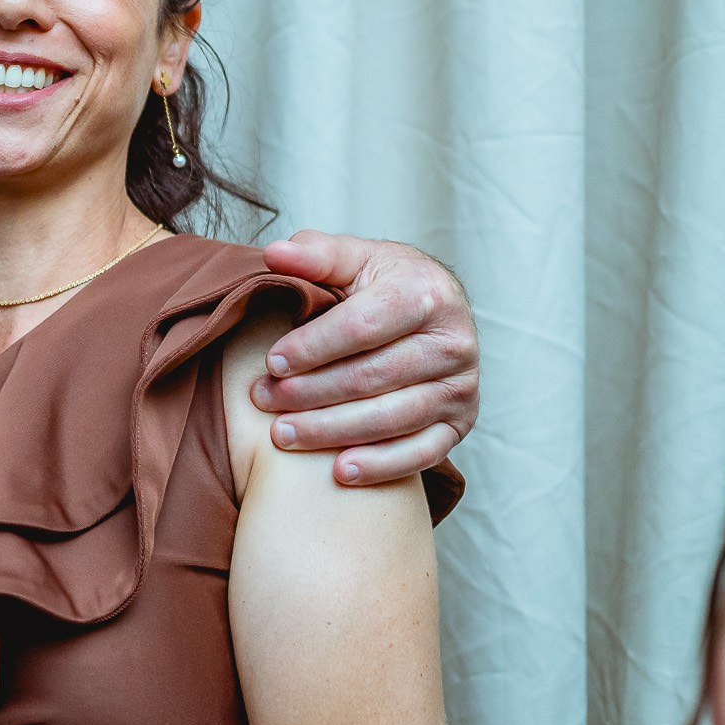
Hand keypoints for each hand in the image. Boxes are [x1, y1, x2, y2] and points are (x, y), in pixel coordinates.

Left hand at [257, 230, 478, 484]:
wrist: (432, 311)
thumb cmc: (382, 284)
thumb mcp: (353, 259)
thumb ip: (316, 254)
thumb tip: (275, 252)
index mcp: (426, 294)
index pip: (363, 326)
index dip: (313, 347)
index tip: (271, 362)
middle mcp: (454, 342)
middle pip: (374, 376)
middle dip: (311, 392)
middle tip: (263, 400)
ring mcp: (462, 386)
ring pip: (393, 417)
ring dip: (332, 431)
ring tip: (282, 434)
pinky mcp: (461, 422)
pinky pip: (422, 451)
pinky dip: (382, 465)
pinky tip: (340, 471)